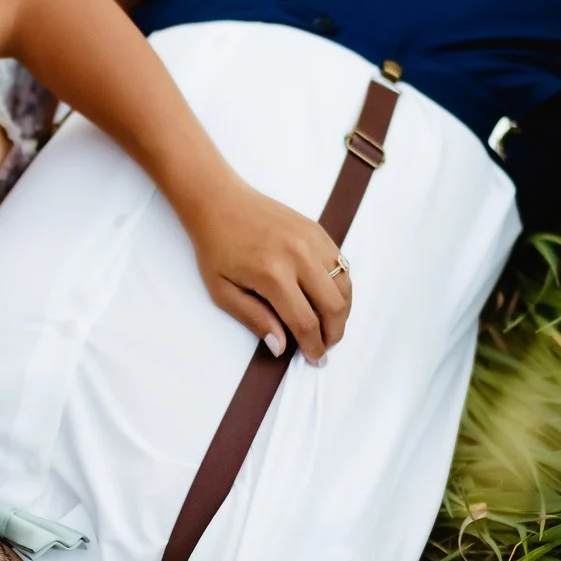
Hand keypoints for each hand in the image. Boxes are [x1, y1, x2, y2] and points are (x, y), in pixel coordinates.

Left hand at [182, 181, 350, 361]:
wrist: (219, 201)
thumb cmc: (216, 246)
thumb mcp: (223, 291)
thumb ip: (254, 319)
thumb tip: (280, 347)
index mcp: (272, 274)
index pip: (305, 321)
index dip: (313, 346)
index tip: (315, 358)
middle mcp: (298, 255)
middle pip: (334, 306)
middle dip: (334, 333)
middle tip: (326, 345)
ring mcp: (312, 240)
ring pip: (344, 285)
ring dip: (342, 311)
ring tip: (329, 325)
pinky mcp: (317, 230)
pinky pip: (342, 264)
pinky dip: (341, 286)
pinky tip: (327, 297)